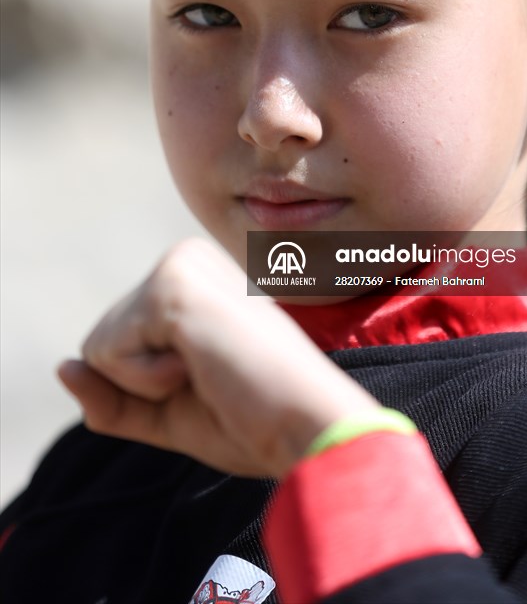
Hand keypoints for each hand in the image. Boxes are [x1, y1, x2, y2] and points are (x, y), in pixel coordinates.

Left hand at [58, 238, 380, 478]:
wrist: (307, 424)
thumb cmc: (254, 419)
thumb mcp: (169, 413)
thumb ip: (113, 396)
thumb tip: (61, 366)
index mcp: (192, 279)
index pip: (117, 344)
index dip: (148, 388)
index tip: (213, 380)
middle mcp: (184, 259)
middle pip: (101, 342)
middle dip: (142, 385)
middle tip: (214, 380)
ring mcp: (179, 265)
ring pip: (99, 347)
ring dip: (146, 384)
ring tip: (212, 371)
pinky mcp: (172, 284)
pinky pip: (107, 352)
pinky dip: (147, 380)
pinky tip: (203, 368)